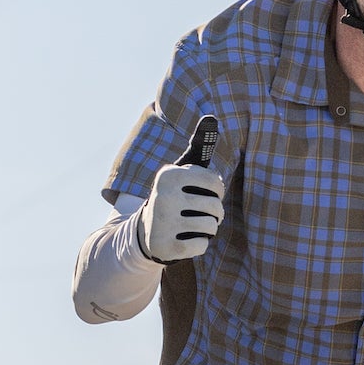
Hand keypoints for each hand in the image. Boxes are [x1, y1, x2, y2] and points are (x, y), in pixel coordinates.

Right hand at [138, 115, 224, 263]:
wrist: (145, 232)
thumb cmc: (174, 195)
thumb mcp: (183, 170)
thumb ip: (199, 145)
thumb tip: (212, 117)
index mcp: (169, 174)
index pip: (216, 183)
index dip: (218, 191)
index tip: (207, 192)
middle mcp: (163, 196)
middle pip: (215, 207)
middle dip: (214, 212)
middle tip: (199, 212)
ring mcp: (163, 223)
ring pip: (211, 227)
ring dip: (207, 228)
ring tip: (191, 225)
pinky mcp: (166, 247)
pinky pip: (202, 246)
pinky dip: (198, 245)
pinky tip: (183, 239)